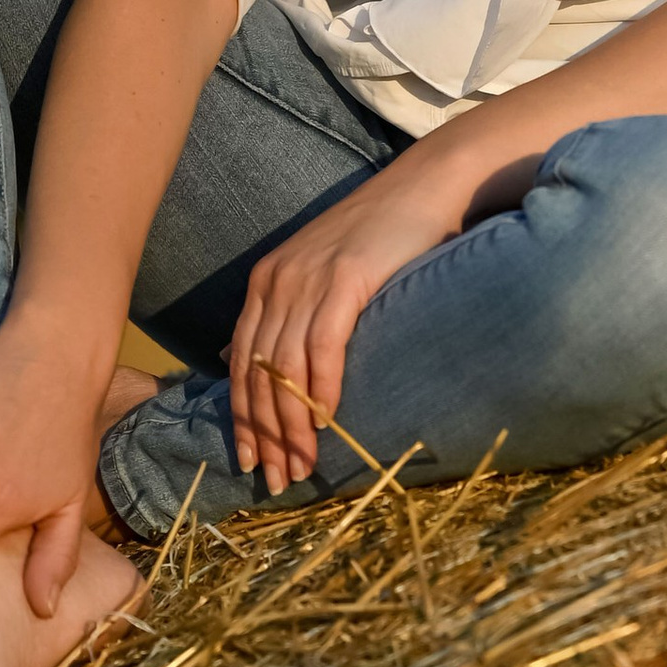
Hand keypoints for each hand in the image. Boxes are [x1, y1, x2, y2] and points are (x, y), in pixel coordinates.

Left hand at [228, 146, 473, 494]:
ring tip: (303, 466)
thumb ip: (292, 314)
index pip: (240, 362)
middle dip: (264, 433)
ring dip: (293, 425)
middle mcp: (276, 281)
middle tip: (276, 479)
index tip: (249, 460)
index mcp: (265, 282)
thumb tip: (258, 361)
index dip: (242, 416)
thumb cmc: (383, 237)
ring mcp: (308, 278)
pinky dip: (322, 389)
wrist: (425, 186)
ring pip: (286, 368)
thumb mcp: (322, 274)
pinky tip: (329, 421)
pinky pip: (323, 347)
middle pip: (258, 372)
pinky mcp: (345, 278)